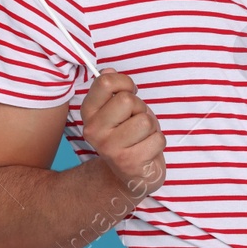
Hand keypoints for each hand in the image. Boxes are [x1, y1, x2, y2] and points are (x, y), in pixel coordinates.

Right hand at [80, 69, 163, 198]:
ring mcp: (110, 149)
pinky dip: (157, 142)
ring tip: (142, 137)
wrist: (128, 176)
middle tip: (135, 121)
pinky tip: (146, 150)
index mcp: (88, 113)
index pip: (105, 82)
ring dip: (151, 127)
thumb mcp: (116, 109)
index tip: (129, 92)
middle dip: (140, 108)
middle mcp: (94, 131)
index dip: (124, 83)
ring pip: (145, 120)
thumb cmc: (127, 134)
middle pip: (128, 100)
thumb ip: (112, 89)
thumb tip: (109, 71)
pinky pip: (157, 139)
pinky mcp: (130, 163)